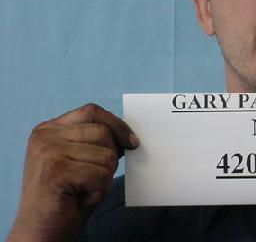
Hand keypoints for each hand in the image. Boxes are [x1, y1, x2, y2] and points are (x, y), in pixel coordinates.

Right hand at [8, 103, 138, 241]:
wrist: (39, 233)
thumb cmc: (65, 198)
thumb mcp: (79, 160)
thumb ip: (94, 141)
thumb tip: (129, 135)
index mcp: (49, 129)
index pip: (92, 112)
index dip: (117, 125)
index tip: (132, 142)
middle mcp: (45, 136)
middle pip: (103, 132)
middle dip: (110, 158)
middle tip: (94, 179)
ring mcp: (48, 151)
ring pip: (106, 154)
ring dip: (104, 178)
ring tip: (82, 190)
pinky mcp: (55, 171)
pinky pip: (101, 175)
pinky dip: (99, 191)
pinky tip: (80, 199)